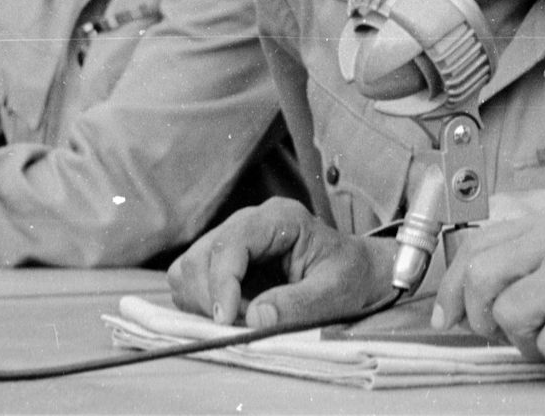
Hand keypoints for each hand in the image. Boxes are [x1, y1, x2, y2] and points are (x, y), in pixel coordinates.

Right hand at [167, 197, 395, 328]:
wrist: (356, 273)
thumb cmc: (349, 277)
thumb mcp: (335, 292)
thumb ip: (299, 304)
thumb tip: (255, 317)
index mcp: (279, 218)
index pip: (232, 242)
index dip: (222, 282)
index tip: (226, 319)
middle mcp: (249, 222)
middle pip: (201, 255)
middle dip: (210, 296)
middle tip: (235, 325)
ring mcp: (233, 240)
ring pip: (188, 269)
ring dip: (201, 301)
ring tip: (237, 319)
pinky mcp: (223, 263)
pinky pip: (191, 283)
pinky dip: (201, 304)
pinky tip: (231, 314)